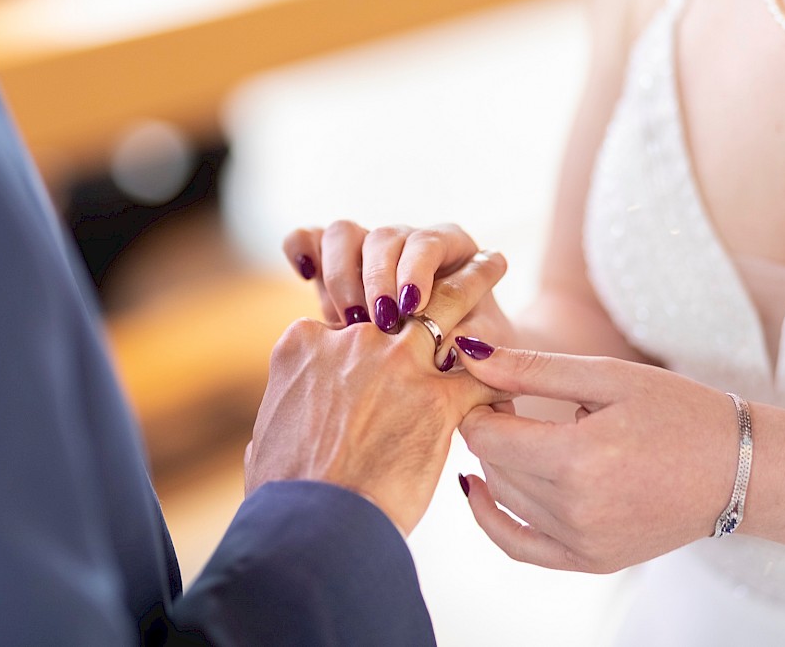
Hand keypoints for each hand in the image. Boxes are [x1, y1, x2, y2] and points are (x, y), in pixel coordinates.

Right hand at [246, 255, 510, 534]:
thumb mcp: (268, 439)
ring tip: (493, 264)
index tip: (383, 335)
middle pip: (396, 294)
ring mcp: (396, 364)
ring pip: (445, 306)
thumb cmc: (285, 496)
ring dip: (473, 283)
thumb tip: (282, 434)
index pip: (345, 321)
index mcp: (304, 345)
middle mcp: (351, 342)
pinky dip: (500, 379)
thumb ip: (287, 417)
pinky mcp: (437, 399)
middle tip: (451, 257)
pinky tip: (516, 375)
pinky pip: (481, 377)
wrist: (313, 526)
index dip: (366, 330)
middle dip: (424, 274)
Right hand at [282, 222, 514, 365]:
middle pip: (383, 237)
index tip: (413, 306)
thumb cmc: (468, 361)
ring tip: (349, 319)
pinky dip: (302, 247)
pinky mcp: (332, 267)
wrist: (435, 382)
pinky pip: (308, 239)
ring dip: (342, 273)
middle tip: (380, 320)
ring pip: (342, 234)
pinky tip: (305, 273)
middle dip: (379, 277)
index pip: (429, 242)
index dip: (417, 269)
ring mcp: (366, 253)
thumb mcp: (478, 354)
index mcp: (449, 249)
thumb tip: (454, 345)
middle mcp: (406, 243)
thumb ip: (471, 343)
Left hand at [453, 341, 740, 572]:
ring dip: (498, 464)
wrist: (741, 470)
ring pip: (504, 499)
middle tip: (510, 403)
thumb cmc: (679, 412)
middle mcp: (577, 509)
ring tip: (522, 434)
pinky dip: (492, 518)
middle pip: (493, 465)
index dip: (480, 405)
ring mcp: (584, 542)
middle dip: (490, 431)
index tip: (497, 387)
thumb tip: (469, 354)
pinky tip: (480, 489)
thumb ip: (532, 369)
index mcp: (580, 458)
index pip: (487, 435)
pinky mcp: (591, 560)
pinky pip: (517, 547)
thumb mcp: (608, 377)